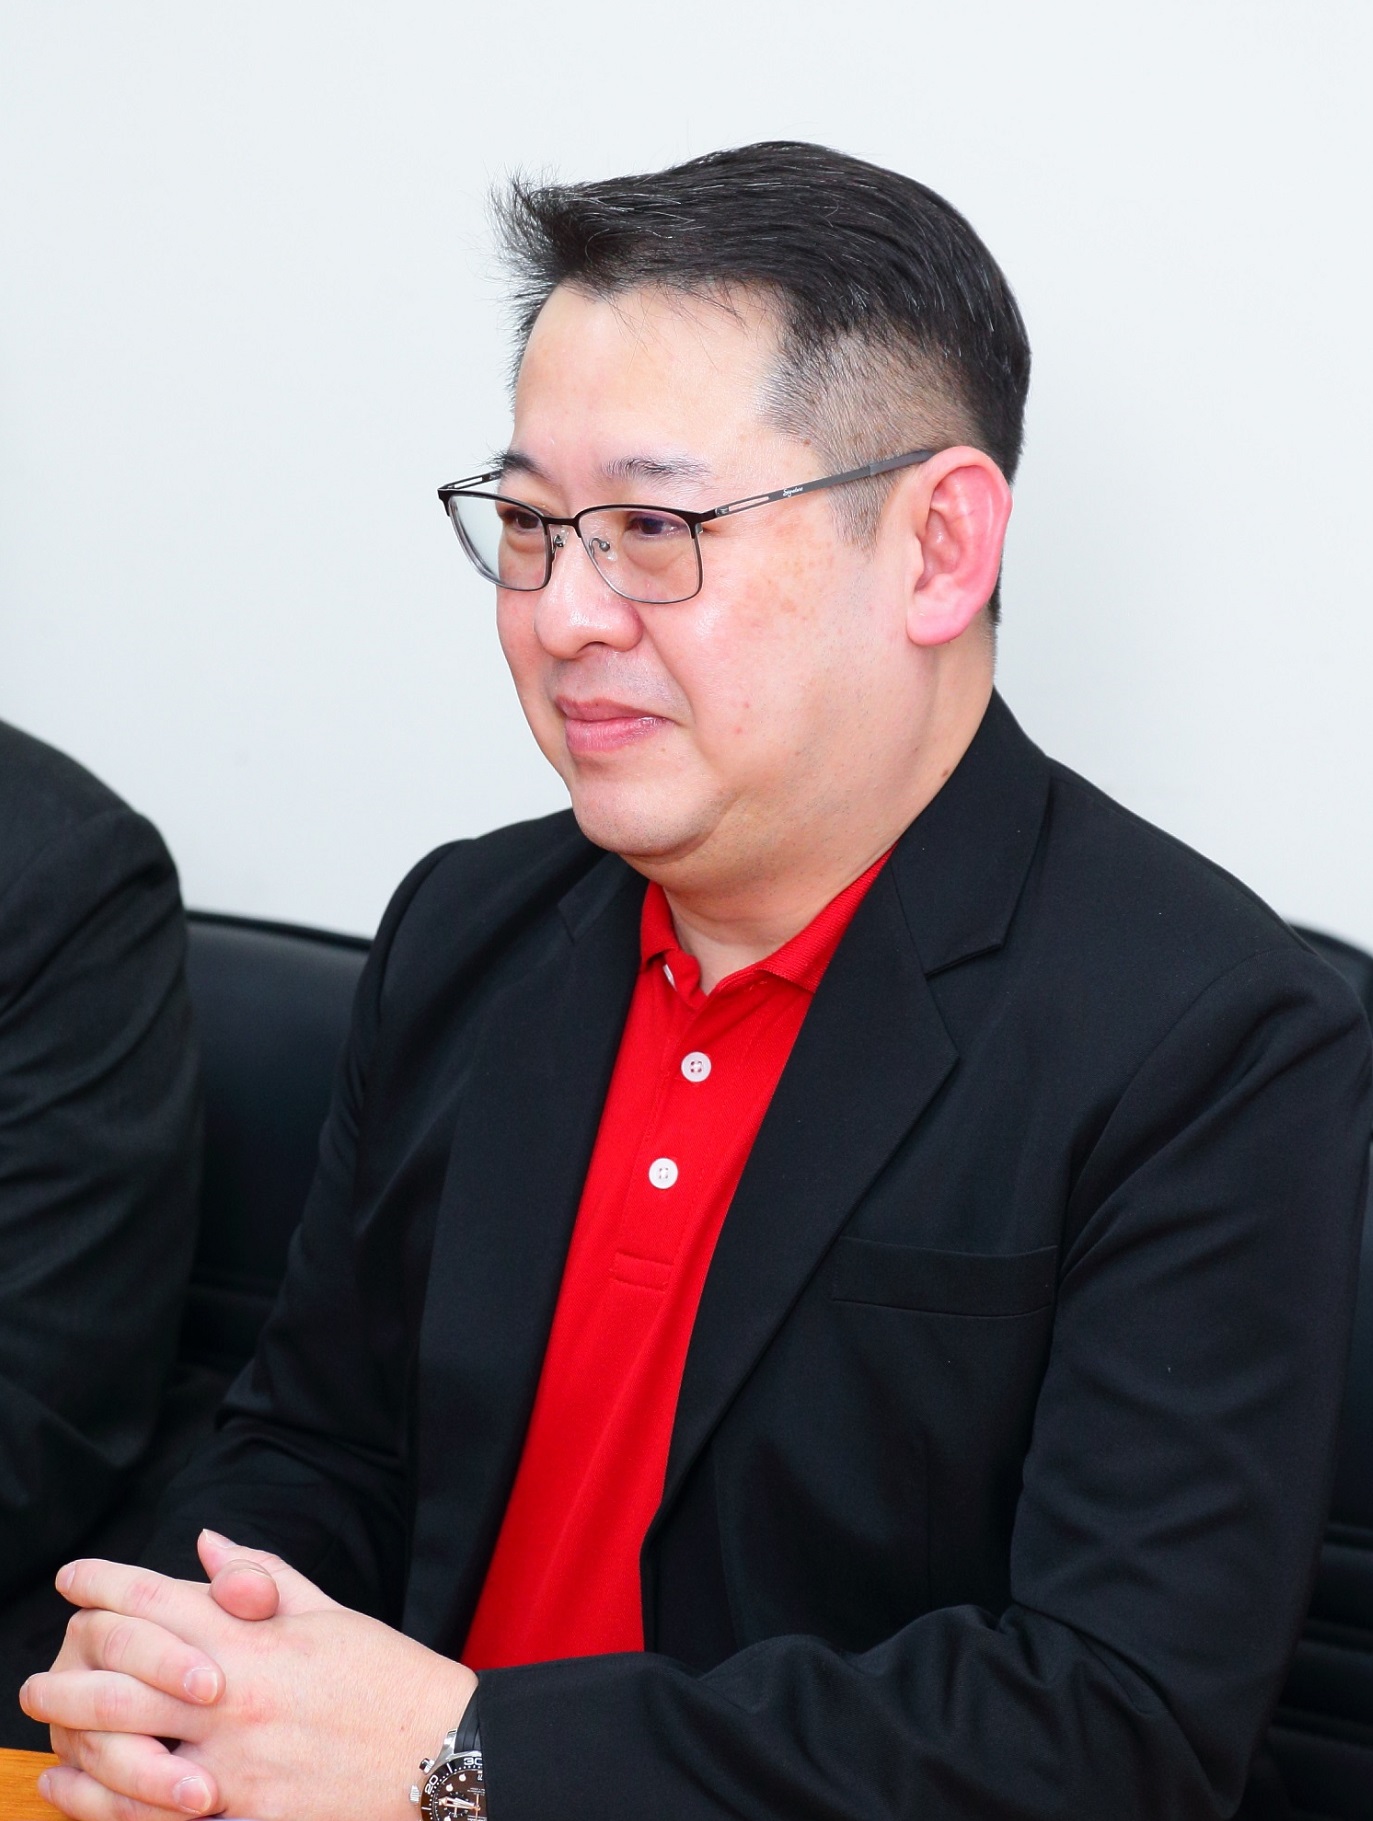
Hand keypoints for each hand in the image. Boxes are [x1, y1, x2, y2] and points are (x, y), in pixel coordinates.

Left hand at [22, 1532, 477, 1820]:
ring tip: (46, 1747)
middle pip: (120, 1683)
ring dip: (76, 1751)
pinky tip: (85, 1802)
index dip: (104, 1582)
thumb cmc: (386, 1675)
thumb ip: (260, 1576)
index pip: (157, 1599)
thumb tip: (206, 1546)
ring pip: (127, 1759)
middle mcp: (234, 1698)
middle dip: (65, 1680)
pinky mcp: (247, 1819)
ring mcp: (236, 1766)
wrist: (441, 1749)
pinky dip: (110, 1812)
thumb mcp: (328, 1611)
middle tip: (33, 1684)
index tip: (72, 1578)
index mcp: (254, 1639)